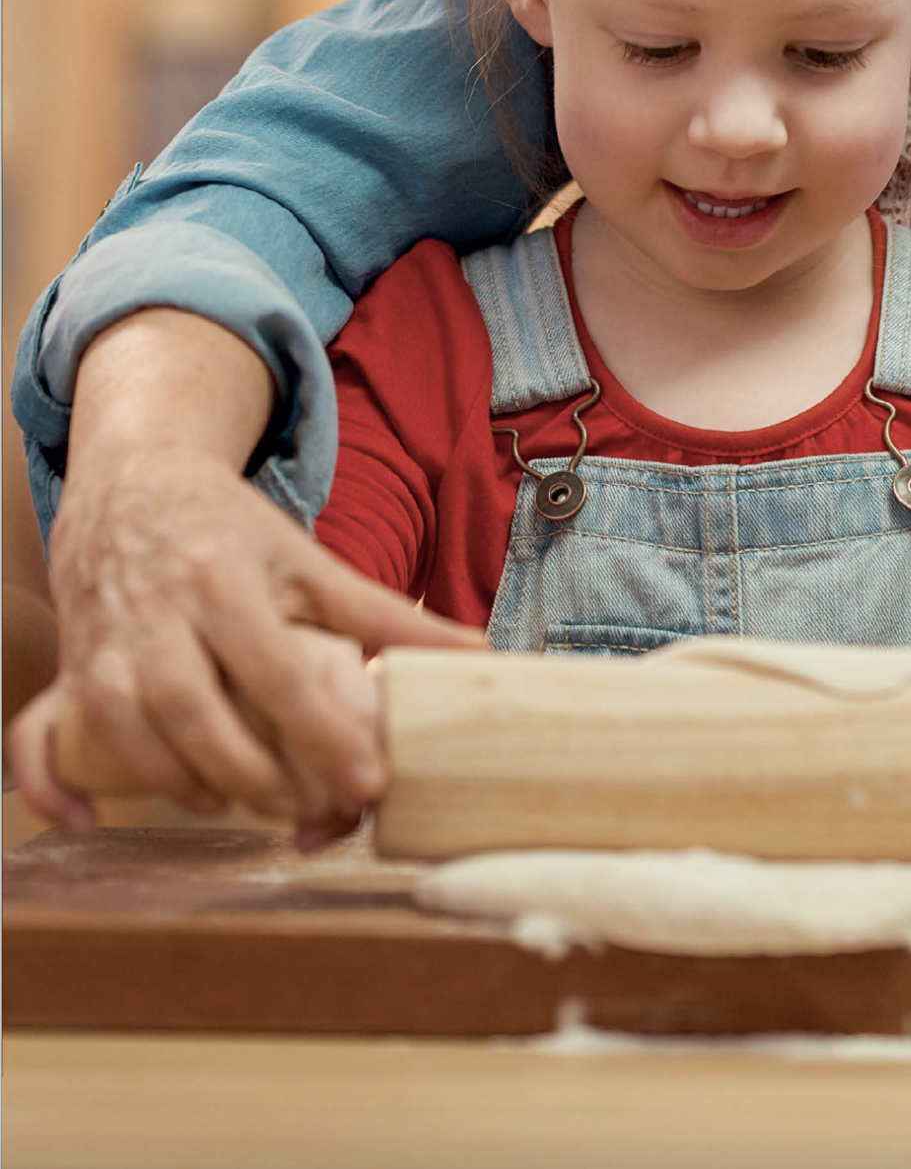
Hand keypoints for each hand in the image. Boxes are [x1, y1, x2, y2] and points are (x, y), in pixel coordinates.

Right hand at [12, 441, 477, 832]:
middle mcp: (159, 612)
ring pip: (138, 732)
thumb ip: (384, 615)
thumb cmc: (229, 530)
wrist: (130, 482)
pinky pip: (50, 740)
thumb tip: (475, 654)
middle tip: (308, 811)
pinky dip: (85, 786)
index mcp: (225, 579)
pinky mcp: (72, 668)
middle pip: (201, 712)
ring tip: (248, 809)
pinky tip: (123, 814)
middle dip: (254, 773)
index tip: (367, 780)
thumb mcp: (307, 562)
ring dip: (191, 784)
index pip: (277, 669)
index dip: (321, 731)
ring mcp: (106, 643)